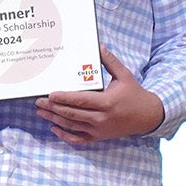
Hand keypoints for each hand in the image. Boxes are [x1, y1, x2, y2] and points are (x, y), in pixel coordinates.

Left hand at [38, 49, 164, 146]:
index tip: (51, 94)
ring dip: (55, 119)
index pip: (82, 100)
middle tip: (38, 102)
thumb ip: (110, 62)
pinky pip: (79, 139)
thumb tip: (99, 47)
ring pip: (72, 126)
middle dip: (54, 108)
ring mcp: (99, 130)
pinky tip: (54, 128)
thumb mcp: (125, 76)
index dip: (65, 98)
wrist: (147, 117)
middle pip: (72, 114)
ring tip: (40, 113)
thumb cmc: (134, 94)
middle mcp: (102, 118)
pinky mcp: (99, 137)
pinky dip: (65, 135)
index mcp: (108, 102)